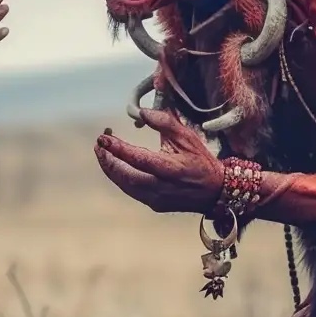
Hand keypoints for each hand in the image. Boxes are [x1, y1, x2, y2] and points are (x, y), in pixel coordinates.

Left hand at [94, 109, 264, 214]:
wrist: (215, 191)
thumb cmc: (201, 161)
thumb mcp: (188, 137)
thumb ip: (165, 122)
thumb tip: (142, 112)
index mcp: (171, 170)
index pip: (139, 160)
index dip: (118, 149)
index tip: (103, 137)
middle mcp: (161, 187)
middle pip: (125, 176)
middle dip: (107, 159)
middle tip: (100, 143)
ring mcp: (156, 199)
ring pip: (124, 184)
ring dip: (110, 168)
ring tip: (103, 152)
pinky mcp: (154, 204)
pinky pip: (130, 190)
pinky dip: (119, 176)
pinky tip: (115, 164)